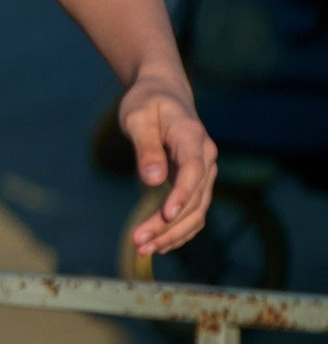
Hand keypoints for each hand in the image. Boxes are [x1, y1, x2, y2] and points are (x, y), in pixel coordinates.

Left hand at [119, 69, 217, 254]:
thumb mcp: (137, 117)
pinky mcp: (196, 183)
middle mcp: (206, 158)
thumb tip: (153, 179)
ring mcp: (204, 173)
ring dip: (173, 233)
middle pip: (196, 199)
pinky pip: (194, 212)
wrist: (164, 94)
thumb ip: (145, 146)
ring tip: (144, 249)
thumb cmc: (147, 102)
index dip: (182, 194)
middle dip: (169, 225)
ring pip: (197, 211)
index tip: (165, 214)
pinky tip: (159, 244)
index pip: (194, 171)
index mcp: (193, 137)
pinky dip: (178, 230)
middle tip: (139, 242)